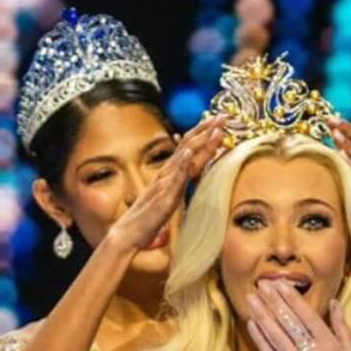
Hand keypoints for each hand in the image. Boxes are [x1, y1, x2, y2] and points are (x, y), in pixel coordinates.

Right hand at [105, 118, 226, 252]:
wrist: (128, 234)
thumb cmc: (147, 219)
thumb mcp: (168, 199)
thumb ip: (177, 187)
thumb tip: (188, 178)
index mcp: (169, 175)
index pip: (188, 149)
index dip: (203, 134)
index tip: (217, 122)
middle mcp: (166, 174)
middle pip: (188, 147)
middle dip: (206, 130)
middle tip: (222, 116)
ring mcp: (164, 184)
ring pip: (183, 158)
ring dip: (199, 142)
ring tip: (212, 128)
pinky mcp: (163, 198)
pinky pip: (173, 179)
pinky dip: (181, 164)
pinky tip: (188, 153)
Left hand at [245, 280, 350, 350]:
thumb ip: (342, 326)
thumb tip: (334, 302)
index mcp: (329, 343)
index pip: (306, 314)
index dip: (290, 297)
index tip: (279, 283)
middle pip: (288, 321)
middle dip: (273, 300)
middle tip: (260, 283)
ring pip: (276, 335)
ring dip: (262, 314)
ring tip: (251, 298)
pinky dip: (260, 339)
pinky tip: (252, 324)